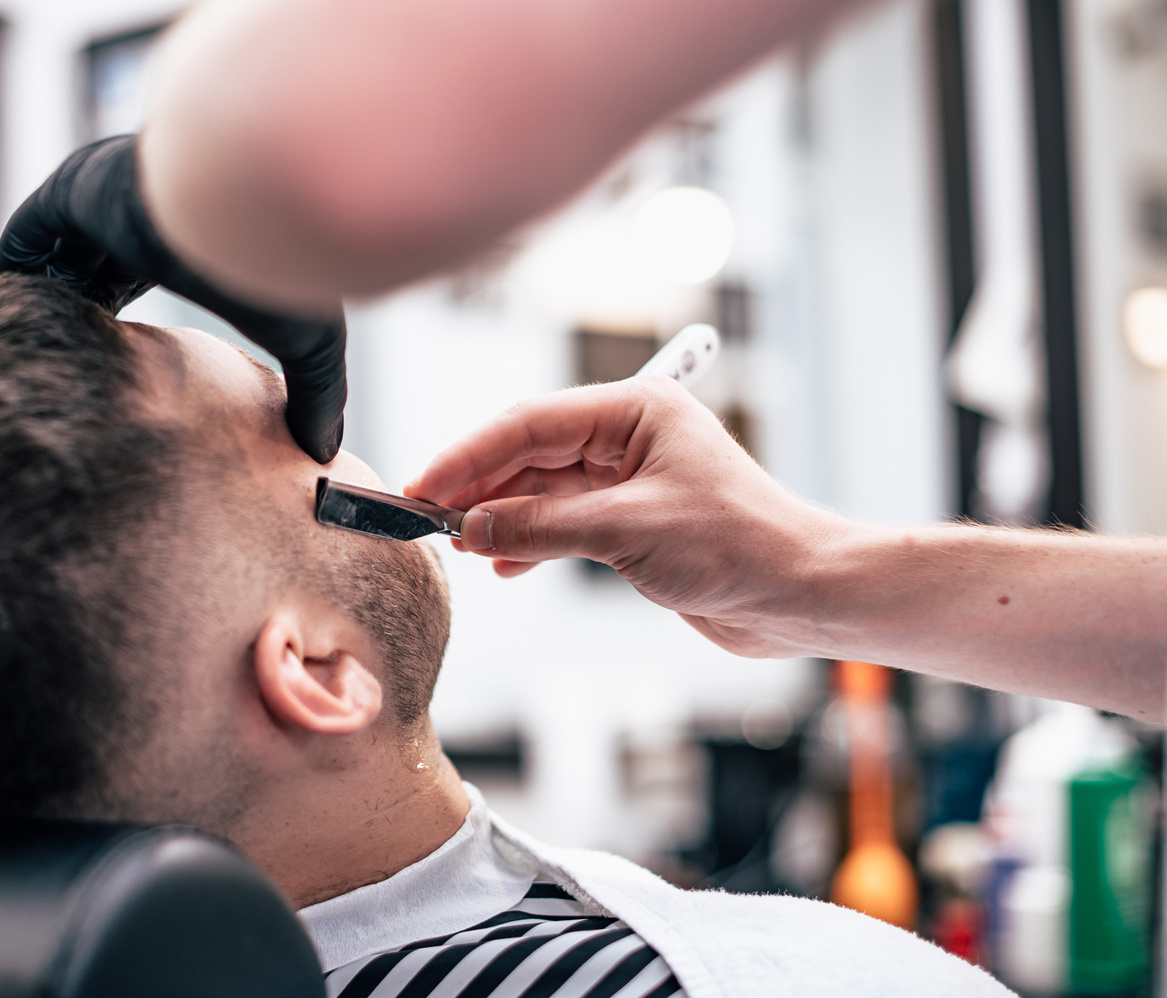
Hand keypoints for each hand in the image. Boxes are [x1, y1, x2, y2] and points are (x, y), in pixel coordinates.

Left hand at [0, 135, 346, 461]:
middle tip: (54, 377)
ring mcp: (95, 201)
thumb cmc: (283, 266)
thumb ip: (316, 395)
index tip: (106, 377)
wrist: (251, 201)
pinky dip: (15, 278)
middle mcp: (128, 216)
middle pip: (78, 271)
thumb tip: (325, 452)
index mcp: (173, 242)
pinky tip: (8, 325)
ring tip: (22, 364)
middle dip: (66, 315)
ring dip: (35, 303)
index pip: (126, 280)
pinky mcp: (66, 194)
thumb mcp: (308, 340)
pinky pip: (23, 240)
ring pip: (47, 258)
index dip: (110, 325)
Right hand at [405, 378, 851, 655]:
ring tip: (463, 544)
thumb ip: (542, 527)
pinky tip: (504, 566)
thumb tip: (475, 526)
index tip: (424, 486)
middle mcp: (628, 437)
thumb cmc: (740, 545)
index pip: (530, 423)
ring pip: (541, 490)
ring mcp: (629, 480)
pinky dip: (529, 542)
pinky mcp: (632, 522)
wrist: (799, 594)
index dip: (470, 455)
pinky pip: (561, 523)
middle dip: (479, 485)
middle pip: (529, 452)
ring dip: (501, 517)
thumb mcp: (628, 531)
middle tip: (428, 517)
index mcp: (635, 410)